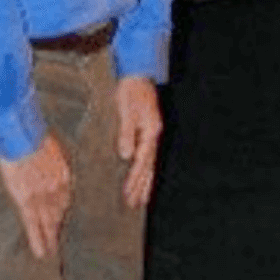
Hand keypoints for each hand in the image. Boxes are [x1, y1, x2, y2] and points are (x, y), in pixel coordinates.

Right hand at [0, 134, 71, 258]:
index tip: (62, 216)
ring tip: (52, 252)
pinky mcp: (27, 203)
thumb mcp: (48, 145)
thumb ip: (51, 156)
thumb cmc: (32, 136)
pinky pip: (34, 226)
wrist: (22, 138)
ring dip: (51, 238)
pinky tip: (41, 253)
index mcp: (62, 174)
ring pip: (49, 223)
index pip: (66, 197)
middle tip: (60, 238)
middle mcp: (57, 189)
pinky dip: (38, 240)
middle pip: (60, 212)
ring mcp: (42, 198)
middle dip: (60, 224)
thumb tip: (48, 159)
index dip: (63, 208)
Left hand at [116, 75, 162, 208]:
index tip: (128, 195)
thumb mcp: (126, 110)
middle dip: (141, 187)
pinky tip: (141, 175)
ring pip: (150, 163)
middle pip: (148, 166)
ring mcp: (152, 133)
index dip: (135, 180)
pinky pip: (148, 156)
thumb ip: (126, 132)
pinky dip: (145, 169)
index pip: (141, 162)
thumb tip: (126, 155)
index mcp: (150, 131)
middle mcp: (153, 134)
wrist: (137, 74)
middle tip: (133, 205)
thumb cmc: (130, 90)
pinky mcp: (148, 130)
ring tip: (141, 199)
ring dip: (145, 182)